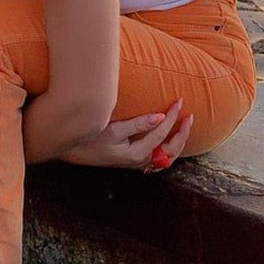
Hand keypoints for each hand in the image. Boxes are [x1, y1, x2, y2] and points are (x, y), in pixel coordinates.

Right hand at [59, 99, 192, 171]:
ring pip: (166, 157)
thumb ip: (138, 124)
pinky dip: (167, 150)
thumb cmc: (90, 139)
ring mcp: (137, 163)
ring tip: (184, 127)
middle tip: (189, 115)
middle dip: (182, 133)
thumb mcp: (113, 130)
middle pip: (170, 150)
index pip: (161, 133)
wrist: (73, 151)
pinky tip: (168, 141)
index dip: (172, 117)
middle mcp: (140, 161)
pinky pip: (158, 159)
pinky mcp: (132, 161)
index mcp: (137, 154)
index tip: (178, 101)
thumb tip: (159, 117)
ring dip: (178, 142)